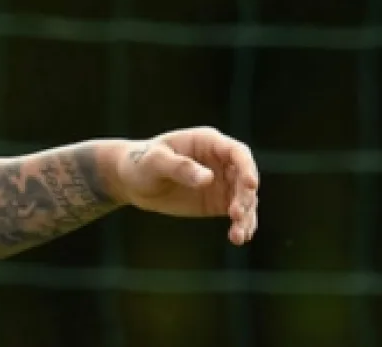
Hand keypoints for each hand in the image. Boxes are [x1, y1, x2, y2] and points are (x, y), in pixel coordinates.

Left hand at [114, 127, 259, 245]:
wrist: (132, 181)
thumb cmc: (141, 163)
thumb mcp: (155, 162)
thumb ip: (180, 167)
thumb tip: (207, 178)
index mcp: (207, 142)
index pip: (237, 152)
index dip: (247, 167)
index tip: (250, 185)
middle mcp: (220, 161)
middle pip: (245, 178)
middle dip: (245, 197)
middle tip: (235, 215)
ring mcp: (221, 182)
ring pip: (245, 199)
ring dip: (246, 216)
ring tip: (238, 236)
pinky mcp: (218, 202)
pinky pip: (237, 213)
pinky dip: (241, 225)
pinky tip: (239, 239)